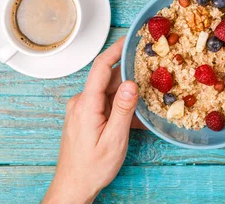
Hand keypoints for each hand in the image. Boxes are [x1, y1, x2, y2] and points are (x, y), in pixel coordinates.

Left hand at [43, 37, 142, 203]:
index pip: (102, 67)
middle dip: (130, 73)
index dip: (117, 49)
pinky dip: (121, 105)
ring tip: (148, 94)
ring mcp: (81, 109)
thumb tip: (132, 83)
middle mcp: (81, 102)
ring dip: (127, 92)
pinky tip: (135, 115)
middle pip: (108, 78)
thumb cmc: (92, 167)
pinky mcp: (84, 116)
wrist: (73, 186)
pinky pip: (105, 103)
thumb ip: (123, 109)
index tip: (131, 37)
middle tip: (152, 68)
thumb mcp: (114, 139)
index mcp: (86, 104)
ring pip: (108, 91)